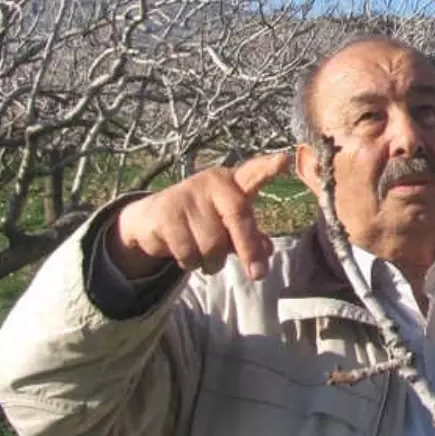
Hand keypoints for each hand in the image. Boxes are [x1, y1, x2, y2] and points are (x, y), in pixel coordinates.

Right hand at [107, 151, 291, 281]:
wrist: (151, 219)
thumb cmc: (202, 220)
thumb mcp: (229, 225)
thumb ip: (251, 236)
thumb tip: (268, 250)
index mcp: (233, 183)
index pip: (253, 172)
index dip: (267, 168)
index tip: (284, 160)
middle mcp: (212, 182)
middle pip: (239, 216)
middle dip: (249, 249)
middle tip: (258, 275)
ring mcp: (188, 195)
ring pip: (212, 244)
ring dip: (211, 262)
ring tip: (204, 256)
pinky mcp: (166, 212)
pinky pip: (188, 252)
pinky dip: (190, 262)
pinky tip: (185, 254)